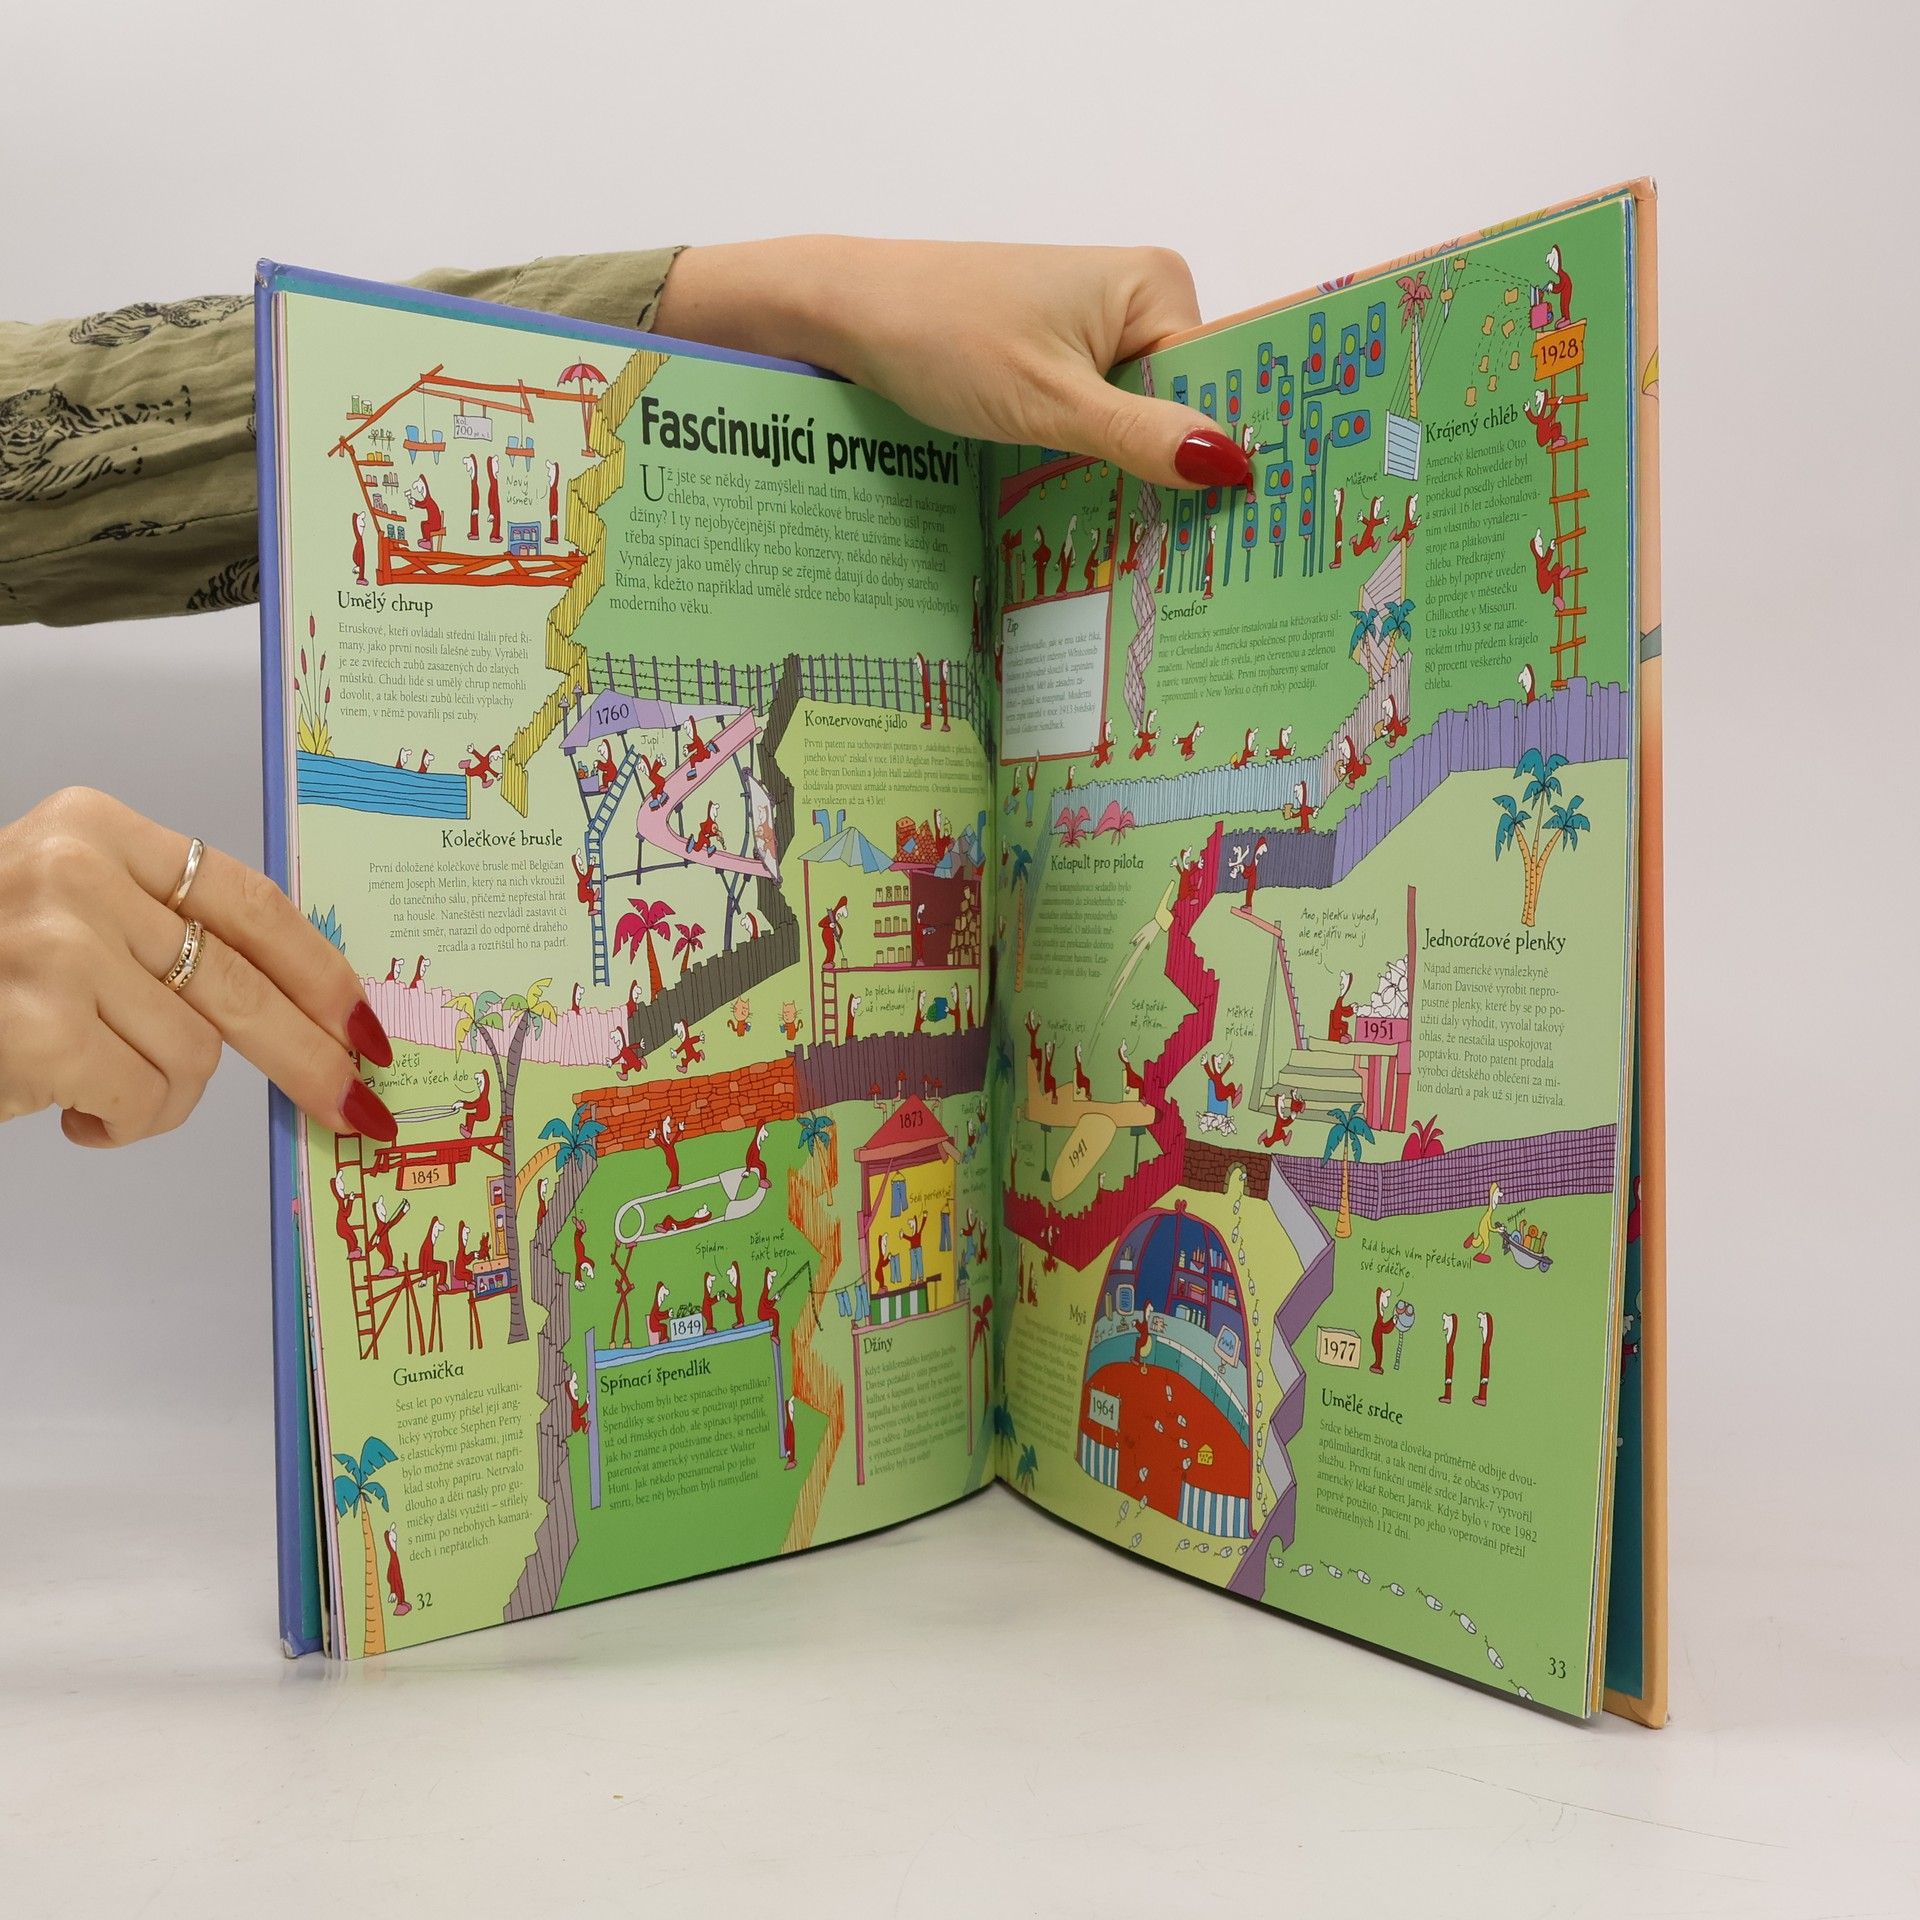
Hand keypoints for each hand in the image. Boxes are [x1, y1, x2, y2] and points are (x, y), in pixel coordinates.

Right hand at [0, 788, 395, 1146]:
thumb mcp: (70, 914)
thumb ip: (163, 931)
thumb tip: (300, 1002)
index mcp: (97, 830)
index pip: (248, 900)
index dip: (319, 970)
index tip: (363, 1021)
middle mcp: (76, 874)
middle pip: (242, 982)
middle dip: (310, 1055)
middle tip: (352, 1105)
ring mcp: (55, 947)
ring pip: (196, 1054)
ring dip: (164, 1095)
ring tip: (98, 1084)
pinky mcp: (36, 1026)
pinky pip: (146, 1099)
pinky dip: (123, 1124)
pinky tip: (71, 1109)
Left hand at [656, 238, 1252, 491]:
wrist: (845, 314)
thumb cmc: (940, 336)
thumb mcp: (1049, 402)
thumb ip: (1140, 437)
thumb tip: (1232, 465)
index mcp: (1157, 285)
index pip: (1220, 386)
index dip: (1223, 455)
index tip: (1240, 528)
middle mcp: (1137, 301)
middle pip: (1182, 409)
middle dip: (1175, 475)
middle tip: (1188, 558)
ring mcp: (1095, 332)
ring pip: (1137, 426)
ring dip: (1129, 479)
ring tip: (1141, 547)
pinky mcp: (1058, 361)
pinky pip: (1099, 424)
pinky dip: (1092, 466)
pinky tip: (1091, 513)